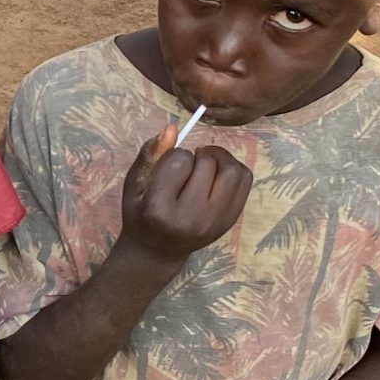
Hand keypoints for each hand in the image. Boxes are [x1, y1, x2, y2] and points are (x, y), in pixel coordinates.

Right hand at [119, 129, 251, 267]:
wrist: (157, 251)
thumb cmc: (141, 213)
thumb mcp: (135, 183)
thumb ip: (151, 154)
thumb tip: (172, 128)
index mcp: (159, 208)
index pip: (179, 159)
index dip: (173, 155)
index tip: (167, 169)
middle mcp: (190, 217)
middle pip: (207, 162)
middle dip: (195, 157)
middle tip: (186, 169)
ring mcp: (214, 221)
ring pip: (232, 170)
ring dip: (219, 159)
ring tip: (205, 164)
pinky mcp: (229, 221)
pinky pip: (244, 181)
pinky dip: (233, 169)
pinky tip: (217, 175)